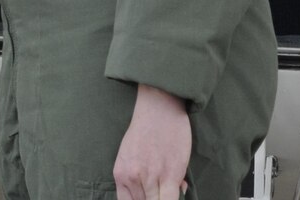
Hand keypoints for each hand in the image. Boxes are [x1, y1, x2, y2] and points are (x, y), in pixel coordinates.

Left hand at [113, 85, 190, 199]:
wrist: (158, 108)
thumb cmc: (146, 130)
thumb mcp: (132, 155)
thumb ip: (141, 177)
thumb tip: (163, 192)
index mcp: (120, 174)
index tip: (149, 196)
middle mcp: (132, 179)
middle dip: (153, 199)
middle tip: (160, 188)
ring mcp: (150, 178)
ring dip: (163, 198)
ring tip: (169, 185)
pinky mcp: (169, 176)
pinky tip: (178, 191)